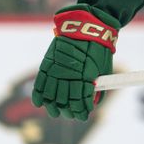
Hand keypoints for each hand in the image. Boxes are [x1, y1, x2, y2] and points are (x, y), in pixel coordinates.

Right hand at [32, 6, 118, 120]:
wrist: (86, 26)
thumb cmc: (99, 48)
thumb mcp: (104, 68)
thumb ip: (99, 86)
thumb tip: (93, 103)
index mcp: (86, 78)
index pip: (80, 102)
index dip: (81, 112)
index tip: (83, 116)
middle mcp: (70, 76)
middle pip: (65, 102)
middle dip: (69, 112)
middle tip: (71, 115)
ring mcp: (57, 70)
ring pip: (51, 96)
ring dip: (53, 107)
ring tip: (56, 112)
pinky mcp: (47, 64)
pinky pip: (40, 84)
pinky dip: (39, 96)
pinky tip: (41, 103)